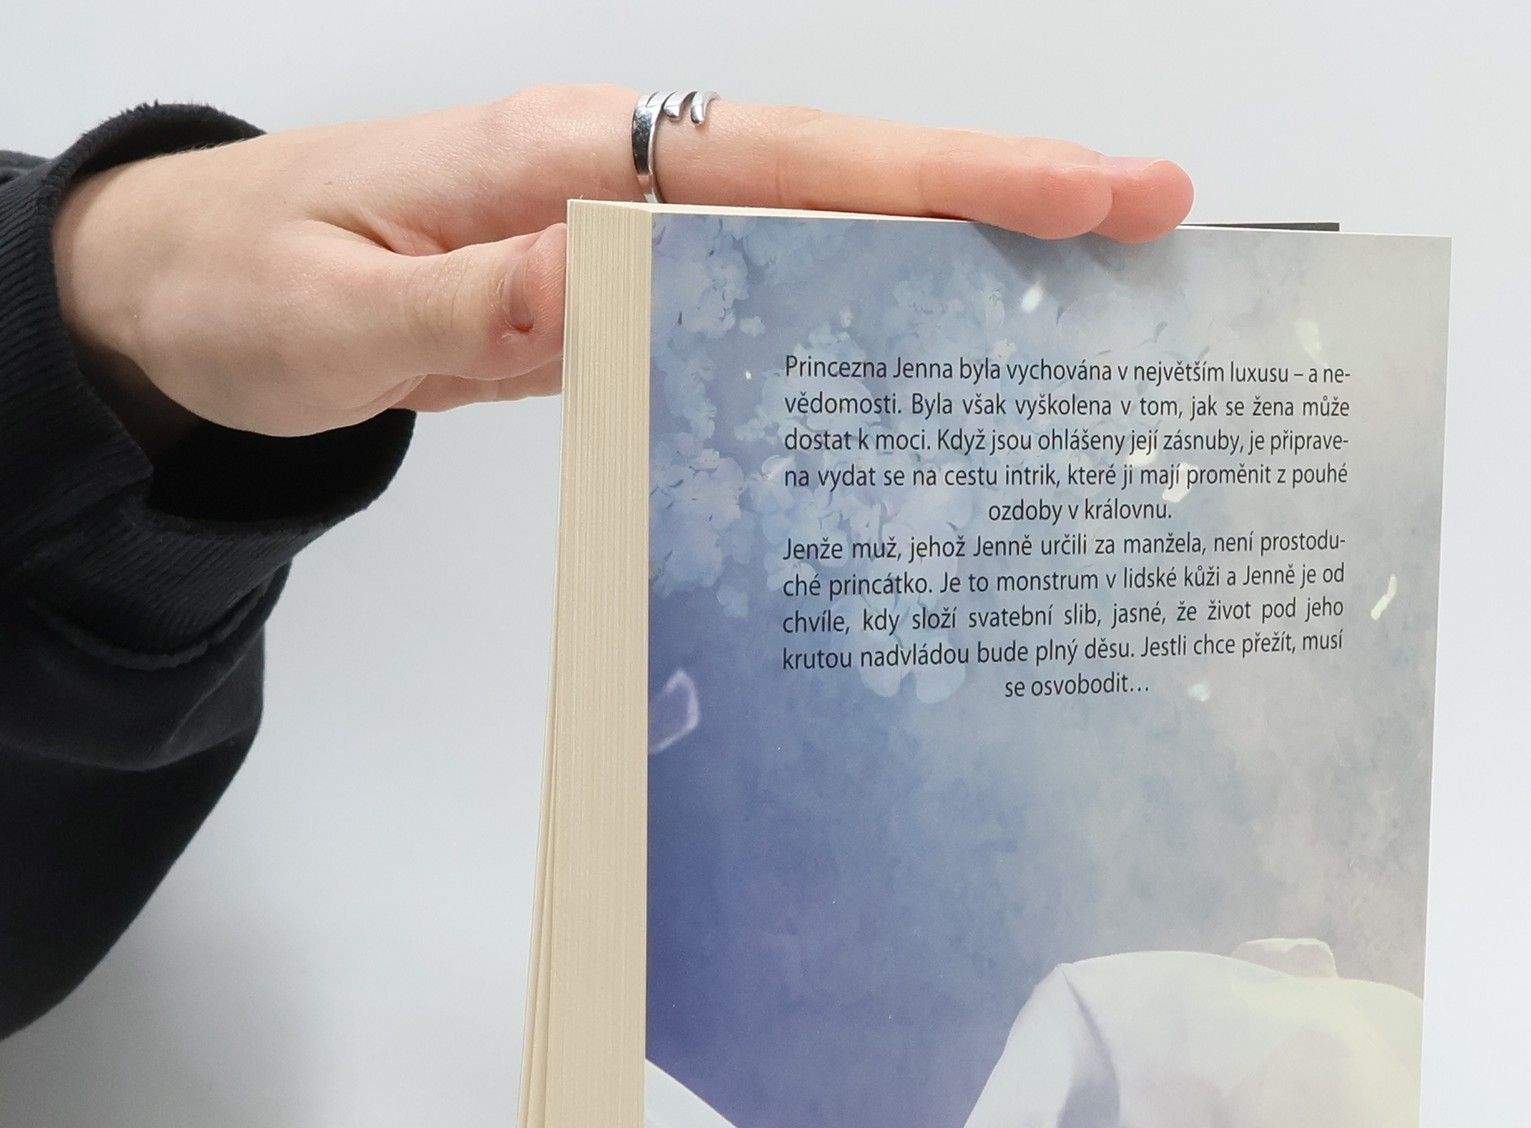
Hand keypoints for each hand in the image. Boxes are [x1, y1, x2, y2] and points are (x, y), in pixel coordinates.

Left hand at [50, 90, 1193, 449]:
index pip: (784, 165)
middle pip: (839, 181)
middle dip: (999, 196)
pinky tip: (924, 365)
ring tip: (1085, 299)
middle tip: (1150, 221)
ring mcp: (626, 240)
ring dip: (950, 262)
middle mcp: (617, 183)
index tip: (1079, 191)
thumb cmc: (244, 288)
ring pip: (819, 242)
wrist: (181, 297)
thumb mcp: (341, 308)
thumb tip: (633, 282)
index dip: (939, 180)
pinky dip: (855, 325)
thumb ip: (486, 294)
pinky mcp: (618, 298)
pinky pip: (761, 307)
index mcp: (563, 162)